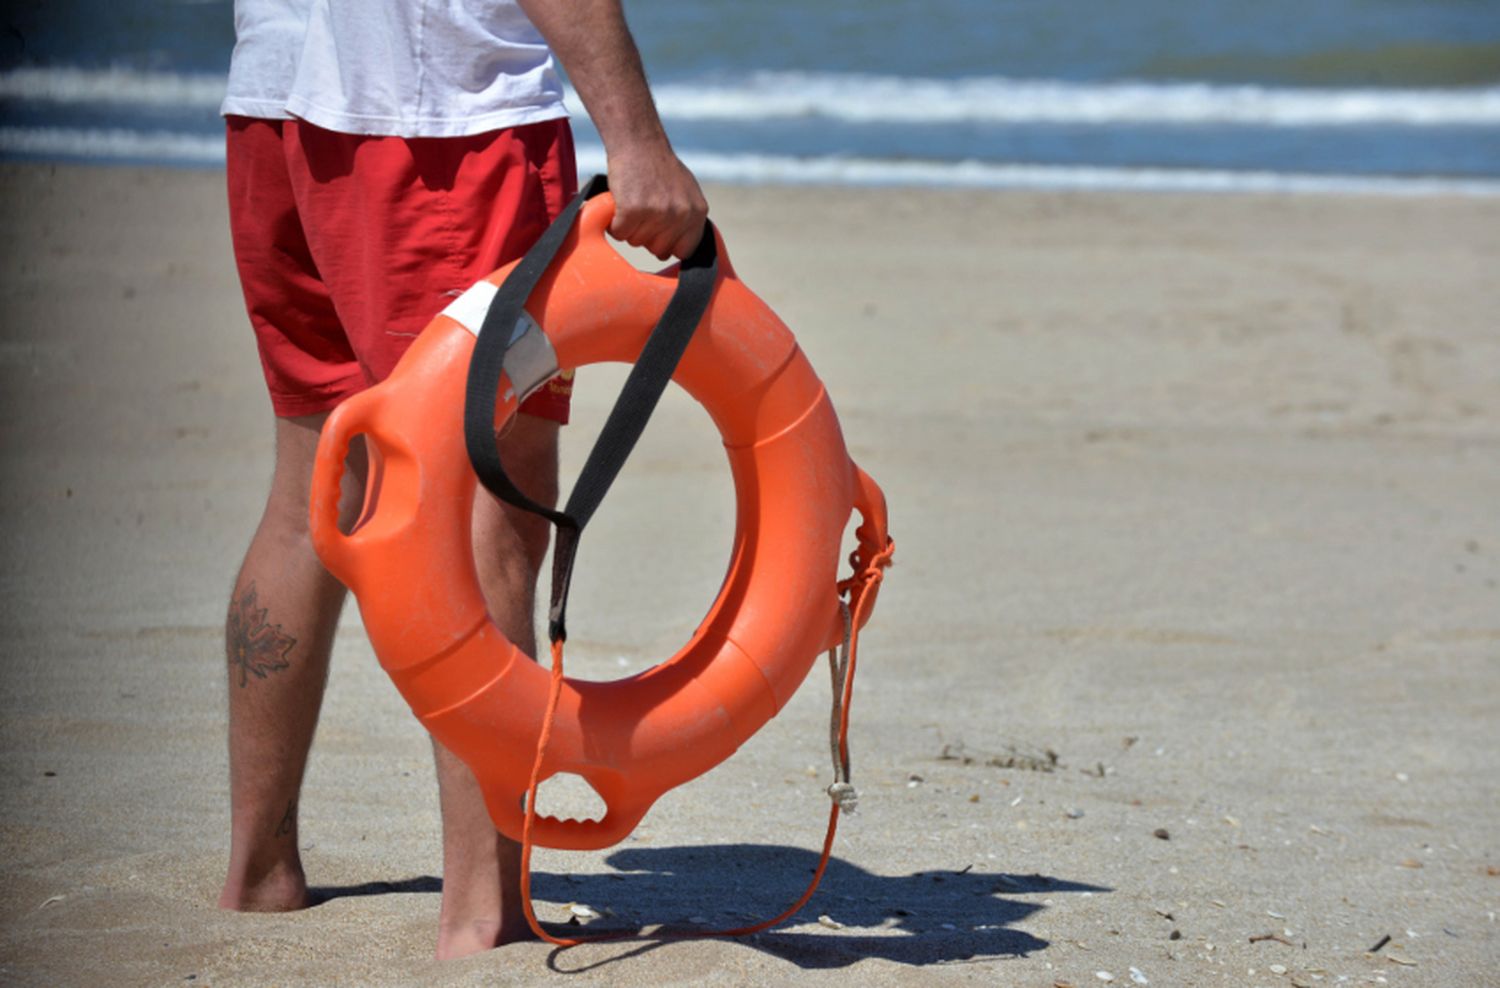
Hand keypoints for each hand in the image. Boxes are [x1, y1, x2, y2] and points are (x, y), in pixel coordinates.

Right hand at [605, 146, 707, 260]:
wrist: (639, 142)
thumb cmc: (658, 166)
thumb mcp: (686, 191)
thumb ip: (687, 218)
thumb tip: (682, 249)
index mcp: (697, 212)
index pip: (685, 251)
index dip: (668, 245)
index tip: (659, 234)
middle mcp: (680, 215)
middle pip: (658, 250)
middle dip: (647, 236)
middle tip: (642, 210)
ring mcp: (657, 213)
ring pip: (636, 242)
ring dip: (629, 227)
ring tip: (633, 201)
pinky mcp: (633, 211)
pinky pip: (619, 233)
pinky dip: (614, 222)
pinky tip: (620, 203)